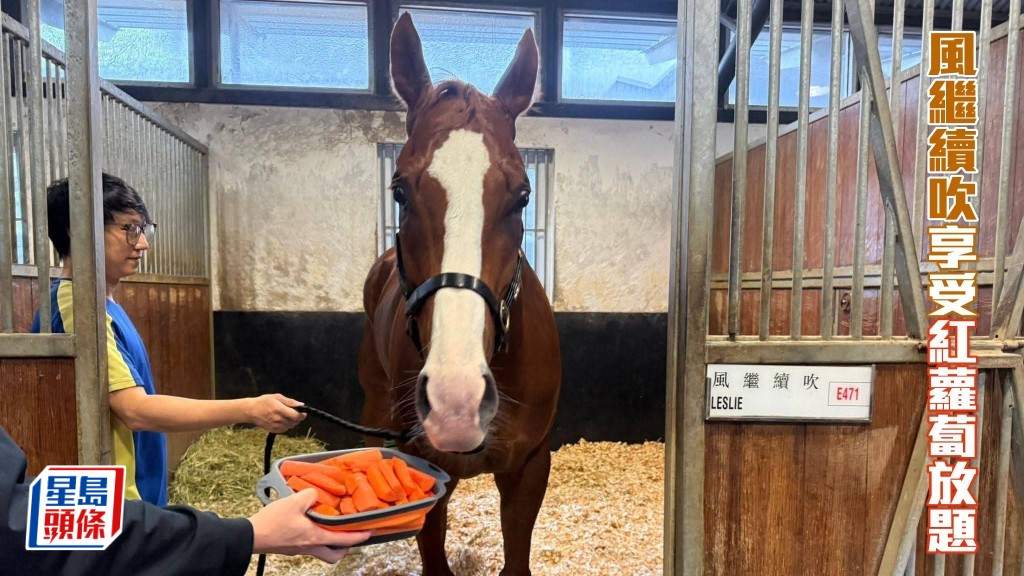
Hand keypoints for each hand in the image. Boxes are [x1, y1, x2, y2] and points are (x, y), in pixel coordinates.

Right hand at [246, 393, 305, 432]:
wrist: (251, 411)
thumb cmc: (264, 402)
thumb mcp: (277, 397)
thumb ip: (290, 402)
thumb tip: (301, 405)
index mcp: (280, 410)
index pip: (296, 416)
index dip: (302, 415)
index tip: (303, 412)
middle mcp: (279, 419)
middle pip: (295, 422)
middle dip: (297, 417)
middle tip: (293, 411)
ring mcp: (276, 426)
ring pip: (291, 426)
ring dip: (292, 421)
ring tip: (286, 415)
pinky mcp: (274, 430)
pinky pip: (285, 429)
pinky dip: (286, 425)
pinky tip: (282, 419)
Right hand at [249, 489, 370, 561]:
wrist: (251, 536)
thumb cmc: (273, 522)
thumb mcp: (294, 501)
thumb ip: (310, 495)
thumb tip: (316, 495)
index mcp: (316, 537)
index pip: (344, 540)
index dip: (360, 536)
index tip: (370, 531)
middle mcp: (310, 547)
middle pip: (334, 555)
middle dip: (345, 547)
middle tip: (350, 534)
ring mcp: (300, 549)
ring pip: (322, 552)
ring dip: (331, 543)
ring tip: (332, 528)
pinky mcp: (291, 547)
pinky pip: (310, 546)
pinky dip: (317, 538)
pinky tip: (313, 524)